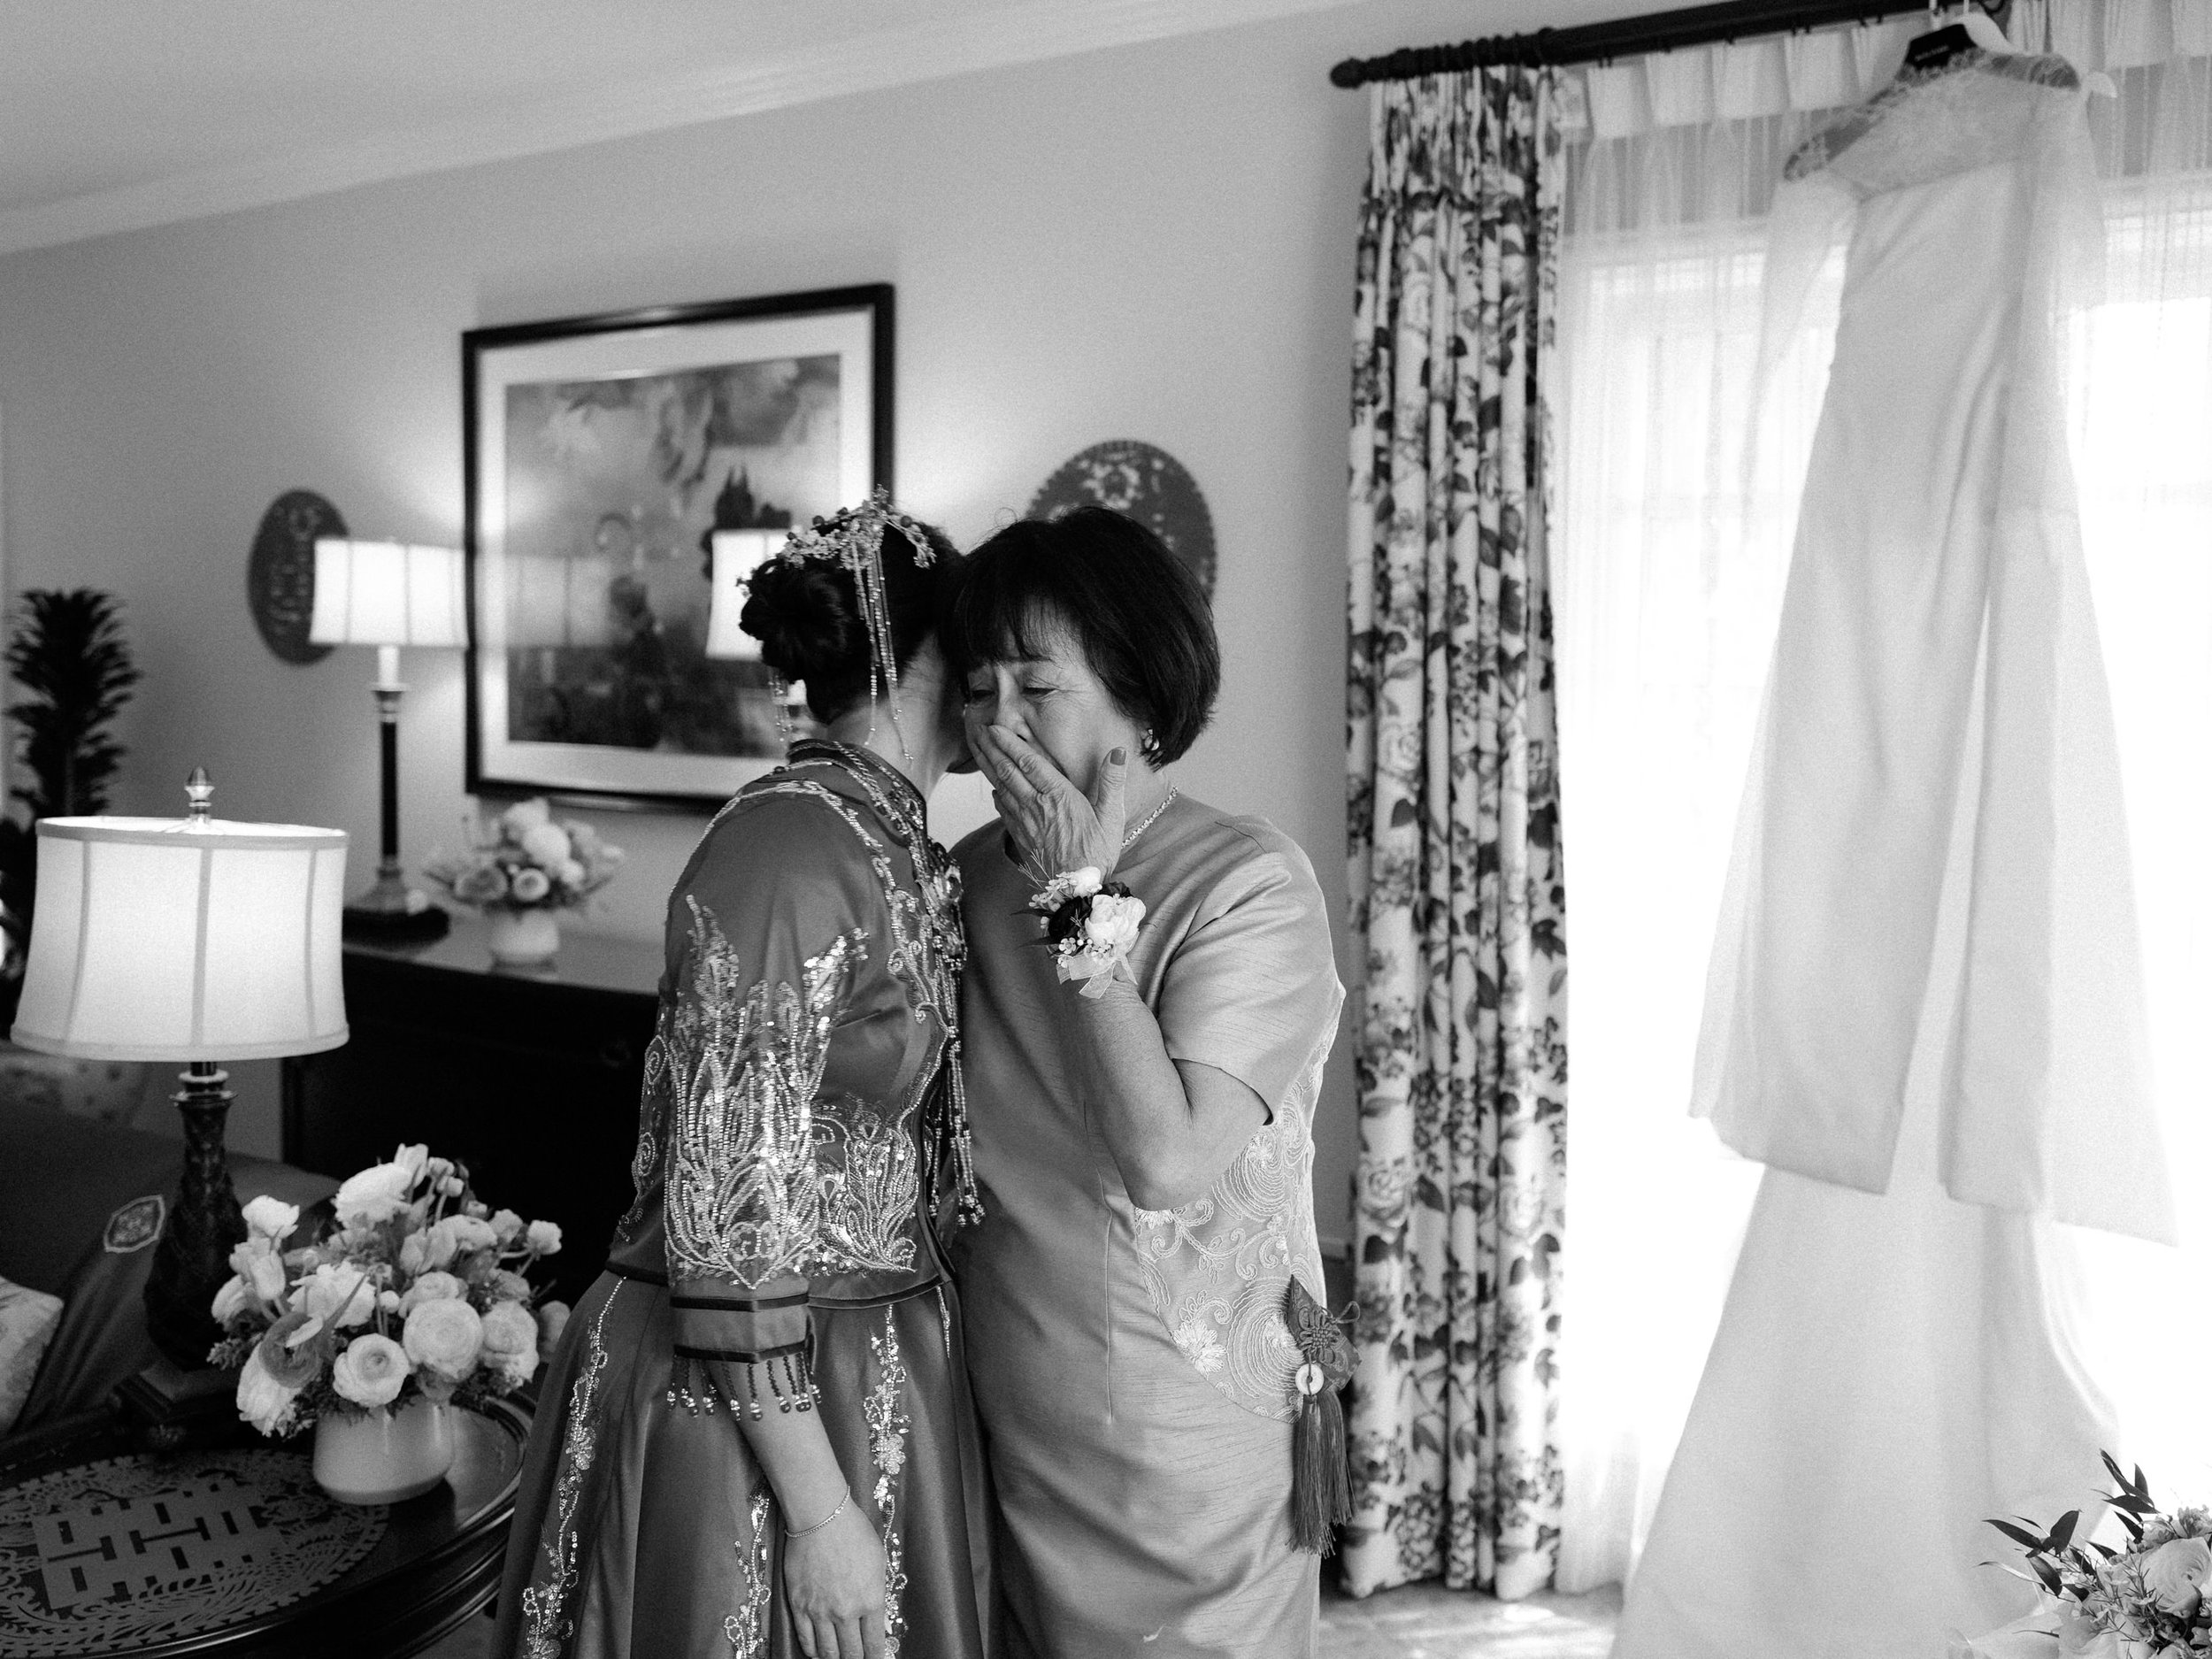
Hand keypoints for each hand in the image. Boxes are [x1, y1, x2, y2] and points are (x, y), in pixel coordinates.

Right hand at [783, 1497, 887, 1658]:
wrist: (821, 1516)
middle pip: (851, 1653)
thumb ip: (876, 1594)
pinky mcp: (799, 1606)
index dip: (876, 1657)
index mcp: (871, 1601)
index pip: (875, 1644)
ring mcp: (820, 1612)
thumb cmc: (854, 1533)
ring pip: (828, 1652)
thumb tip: (876, 1619)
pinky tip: (817, 1653)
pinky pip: (805, 1639)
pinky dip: (813, 1651)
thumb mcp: (878, 1563)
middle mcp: (847, 1612)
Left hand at [970, 723, 1126, 881]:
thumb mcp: (1112, 817)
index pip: (1029, 763)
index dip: (1010, 743)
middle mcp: (1036, 805)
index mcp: (1058, 796)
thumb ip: (1112, 782)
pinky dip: (996, 795)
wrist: (1075, 892)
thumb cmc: (1096, 855)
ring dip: (988, 766)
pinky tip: (994, 789)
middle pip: (1008, 771)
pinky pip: (1003, 810)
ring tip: (977, 748)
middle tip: (976, 729)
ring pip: (1001, 787)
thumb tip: (1117, 752)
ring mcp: (1025, 822)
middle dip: (991, 748)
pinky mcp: (1021, 837)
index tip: (994, 727)